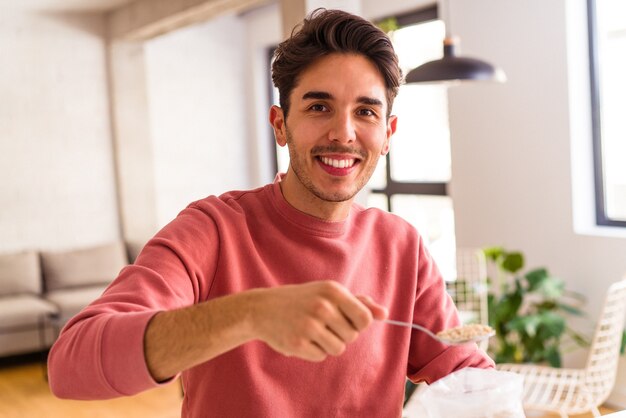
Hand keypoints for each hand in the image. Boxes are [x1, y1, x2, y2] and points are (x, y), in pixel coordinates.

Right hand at [249, 281, 387, 360]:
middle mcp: (322, 307)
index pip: (365, 319)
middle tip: (322, 323)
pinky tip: (301, 338)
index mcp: (333, 291)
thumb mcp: (328, 294)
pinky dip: (314, 351)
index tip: (347, 321)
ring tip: (312, 331)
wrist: (263, 308)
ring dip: (328, 344)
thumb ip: (357, 303)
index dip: (359, 324)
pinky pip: (321, 356)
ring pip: (338, 348)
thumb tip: (384, 314)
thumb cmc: (302, 300)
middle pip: (352, 336)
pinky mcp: (298, 343)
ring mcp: (309, 325)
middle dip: (341, 333)